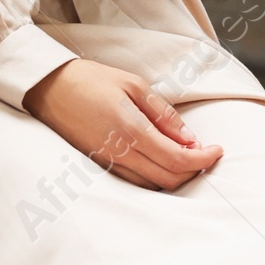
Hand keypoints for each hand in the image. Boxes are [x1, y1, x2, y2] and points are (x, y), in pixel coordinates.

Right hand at [23, 59, 222, 191]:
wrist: (48, 88)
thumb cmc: (91, 80)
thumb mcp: (134, 85)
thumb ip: (164, 114)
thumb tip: (190, 138)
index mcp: (132, 130)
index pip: (178, 159)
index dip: (203, 159)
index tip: (217, 150)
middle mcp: (120, 153)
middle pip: (169, 178)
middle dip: (194, 170)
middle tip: (205, 154)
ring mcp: (108, 163)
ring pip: (153, 185)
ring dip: (175, 176)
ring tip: (186, 157)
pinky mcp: (98, 166)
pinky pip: (134, 183)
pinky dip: (155, 178)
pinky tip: (161, 163)